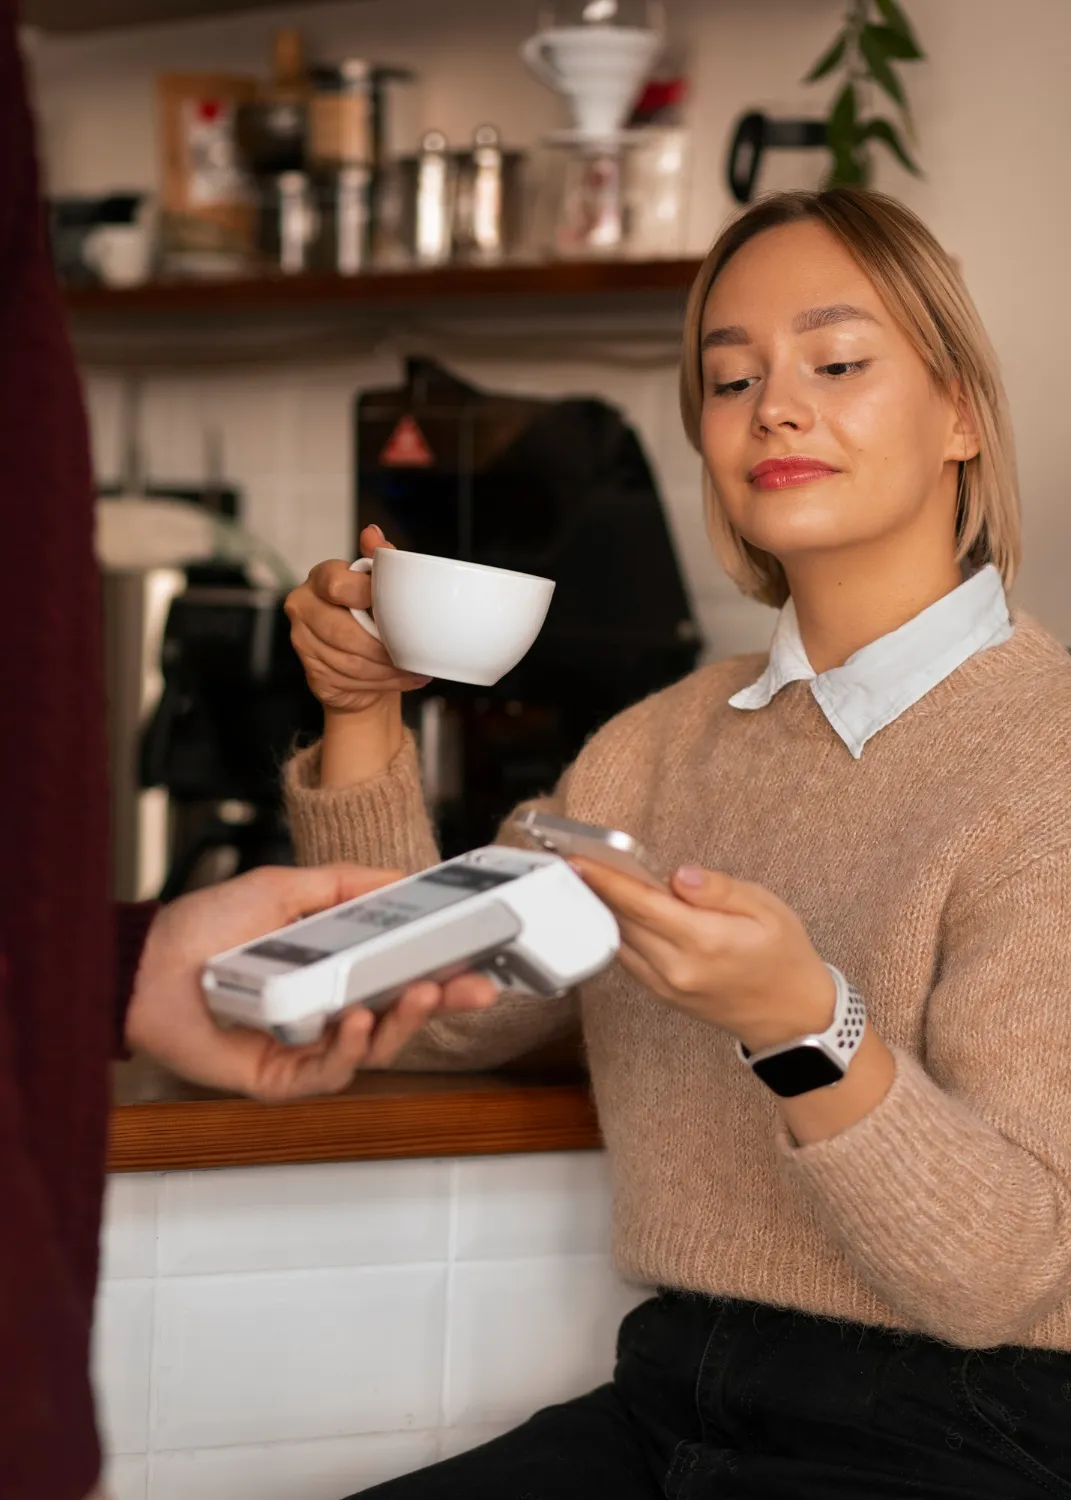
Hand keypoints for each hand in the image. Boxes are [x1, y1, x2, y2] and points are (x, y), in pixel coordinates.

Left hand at [124, 864, 498, 1100]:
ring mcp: (306, 1047)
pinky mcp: (279, 1078)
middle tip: (476, 989)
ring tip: (419, 994)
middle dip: (443, 1004)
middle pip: (400, 1017)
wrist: (145, 964)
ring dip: (403, 1024)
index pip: (402, 974)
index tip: (481, 959)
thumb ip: (343, 884)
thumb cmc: (204, 928)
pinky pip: (327, 1073)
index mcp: (334, 969)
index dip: (444, 970)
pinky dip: (348, 1050)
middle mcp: (327, 1011)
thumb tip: (400, 878)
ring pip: (373, 1048)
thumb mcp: (284, 887)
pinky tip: (354, 1021)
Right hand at [284, 526, 430, 713]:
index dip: (368, 598)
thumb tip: (372, 533)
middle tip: (411, 651)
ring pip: (349, 661)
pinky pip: (347, 680)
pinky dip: (381, 683)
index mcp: (321, 578)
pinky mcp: (312, 672)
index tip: (394, 609)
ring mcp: (303, 642)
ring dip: (386, 669)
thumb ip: (380, 559)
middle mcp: (304, 607)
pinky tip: (401, 678)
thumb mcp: (380, 585)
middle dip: (382, 647)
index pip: (338, 585)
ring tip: (412, 668)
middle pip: (342, 632)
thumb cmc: (371, 617)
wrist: (361, 661)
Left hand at [574, 859, 835, 1053]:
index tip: (579, 860)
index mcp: (705, 940)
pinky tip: (615, 911)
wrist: (791, 1016)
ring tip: (589, 880)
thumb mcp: (767, 909)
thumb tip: (679, 875)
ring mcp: (666, 986)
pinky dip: (618, 932)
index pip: (642, 904)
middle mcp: (678, 967)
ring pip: (620, 941)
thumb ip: (719, 889)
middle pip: (623, 921)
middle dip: (597, 889)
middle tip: (576, 861)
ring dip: (604, 911)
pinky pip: (629, 959)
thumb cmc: (784, 955)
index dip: (606, 880)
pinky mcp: (663, 995)